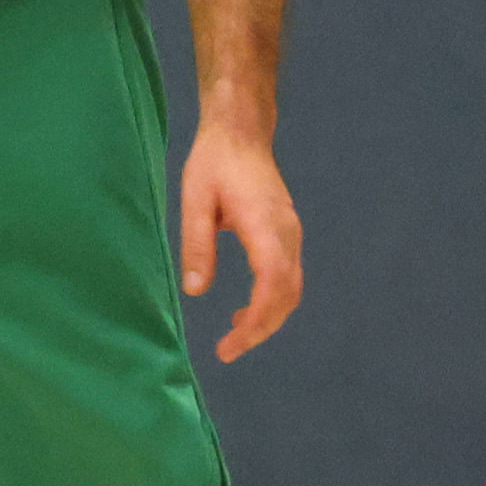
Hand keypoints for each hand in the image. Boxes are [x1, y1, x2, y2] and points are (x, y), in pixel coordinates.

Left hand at [172, 116, 302, 361]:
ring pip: (291, 289)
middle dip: (261, 328)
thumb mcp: (194, 200)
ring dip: (267, 319)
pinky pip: (287, 277)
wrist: (241, 134)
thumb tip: (194, 292)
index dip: (257, 318)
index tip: (232, 342)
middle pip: (287, 294)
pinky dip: (271, 302)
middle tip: (227, 351)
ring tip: (233, 339)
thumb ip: (196, 245)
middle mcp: (286, 232)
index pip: (271, 283)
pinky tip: (243, 314)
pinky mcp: (287, 234)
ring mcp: (291, 233)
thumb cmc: (214, 162)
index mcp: (264, 224)